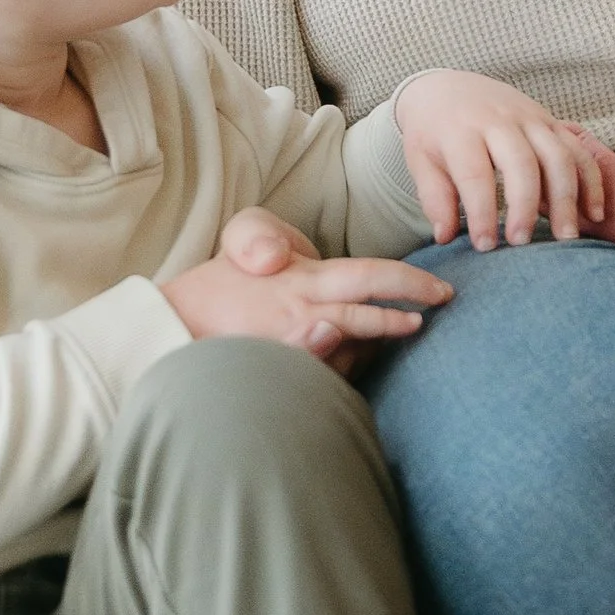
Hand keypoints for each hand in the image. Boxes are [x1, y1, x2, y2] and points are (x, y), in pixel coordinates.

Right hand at [162, 204, 450, 368]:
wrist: (171, 327)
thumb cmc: (216, 283)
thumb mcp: (243, 241)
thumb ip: (264, 239)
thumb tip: (288, 278)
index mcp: (303, 279)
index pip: (370, 276)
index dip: (409, 282)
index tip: (440, 290)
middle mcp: (303, 316)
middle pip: (370, 315)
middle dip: (410, 309)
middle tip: (442, 307)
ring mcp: (295, 351)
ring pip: (354, 350)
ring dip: (379, 343)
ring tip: (404, 330)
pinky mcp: (285, 376)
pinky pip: (330, 375)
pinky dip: (347, 366)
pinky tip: (354, 356)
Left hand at [396, 69, 610, 252]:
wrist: (447, 88)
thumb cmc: (433, 133)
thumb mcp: (421, 161)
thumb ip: (435, 199)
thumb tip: (446, 237)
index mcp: (462, 130)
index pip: (475, 174)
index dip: (482, 213)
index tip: (486, 246)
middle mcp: (500, 120)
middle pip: (522, 163)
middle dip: (525, 206)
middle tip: (522, 243)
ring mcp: (531, 118)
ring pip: (558, 155)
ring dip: (566, 197)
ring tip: (566, 237)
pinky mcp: (551, 120)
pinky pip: (578, 149)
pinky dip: (591, 181)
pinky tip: (594, 213)